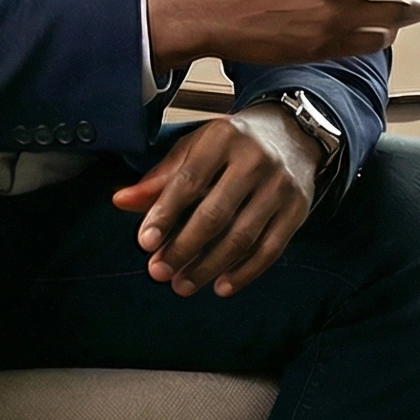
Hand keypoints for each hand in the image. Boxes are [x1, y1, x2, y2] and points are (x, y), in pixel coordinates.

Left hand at [111, 103, 319, 295]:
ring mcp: (281, 186)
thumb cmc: (234, 144)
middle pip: (216, 213)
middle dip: (183, 248)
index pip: (189, 180)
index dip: (165, 213)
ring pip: (242, 236)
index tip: (145, 242)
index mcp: (224, 137)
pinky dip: (245, 272)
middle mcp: (256, 159)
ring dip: (209, 267)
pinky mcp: (298, 209)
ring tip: (183, 284)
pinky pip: (270, 249)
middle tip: (159, 272)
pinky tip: (221, 286)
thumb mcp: (195, 149)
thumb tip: (121, 202)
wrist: (292, 133)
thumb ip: (160, 178)